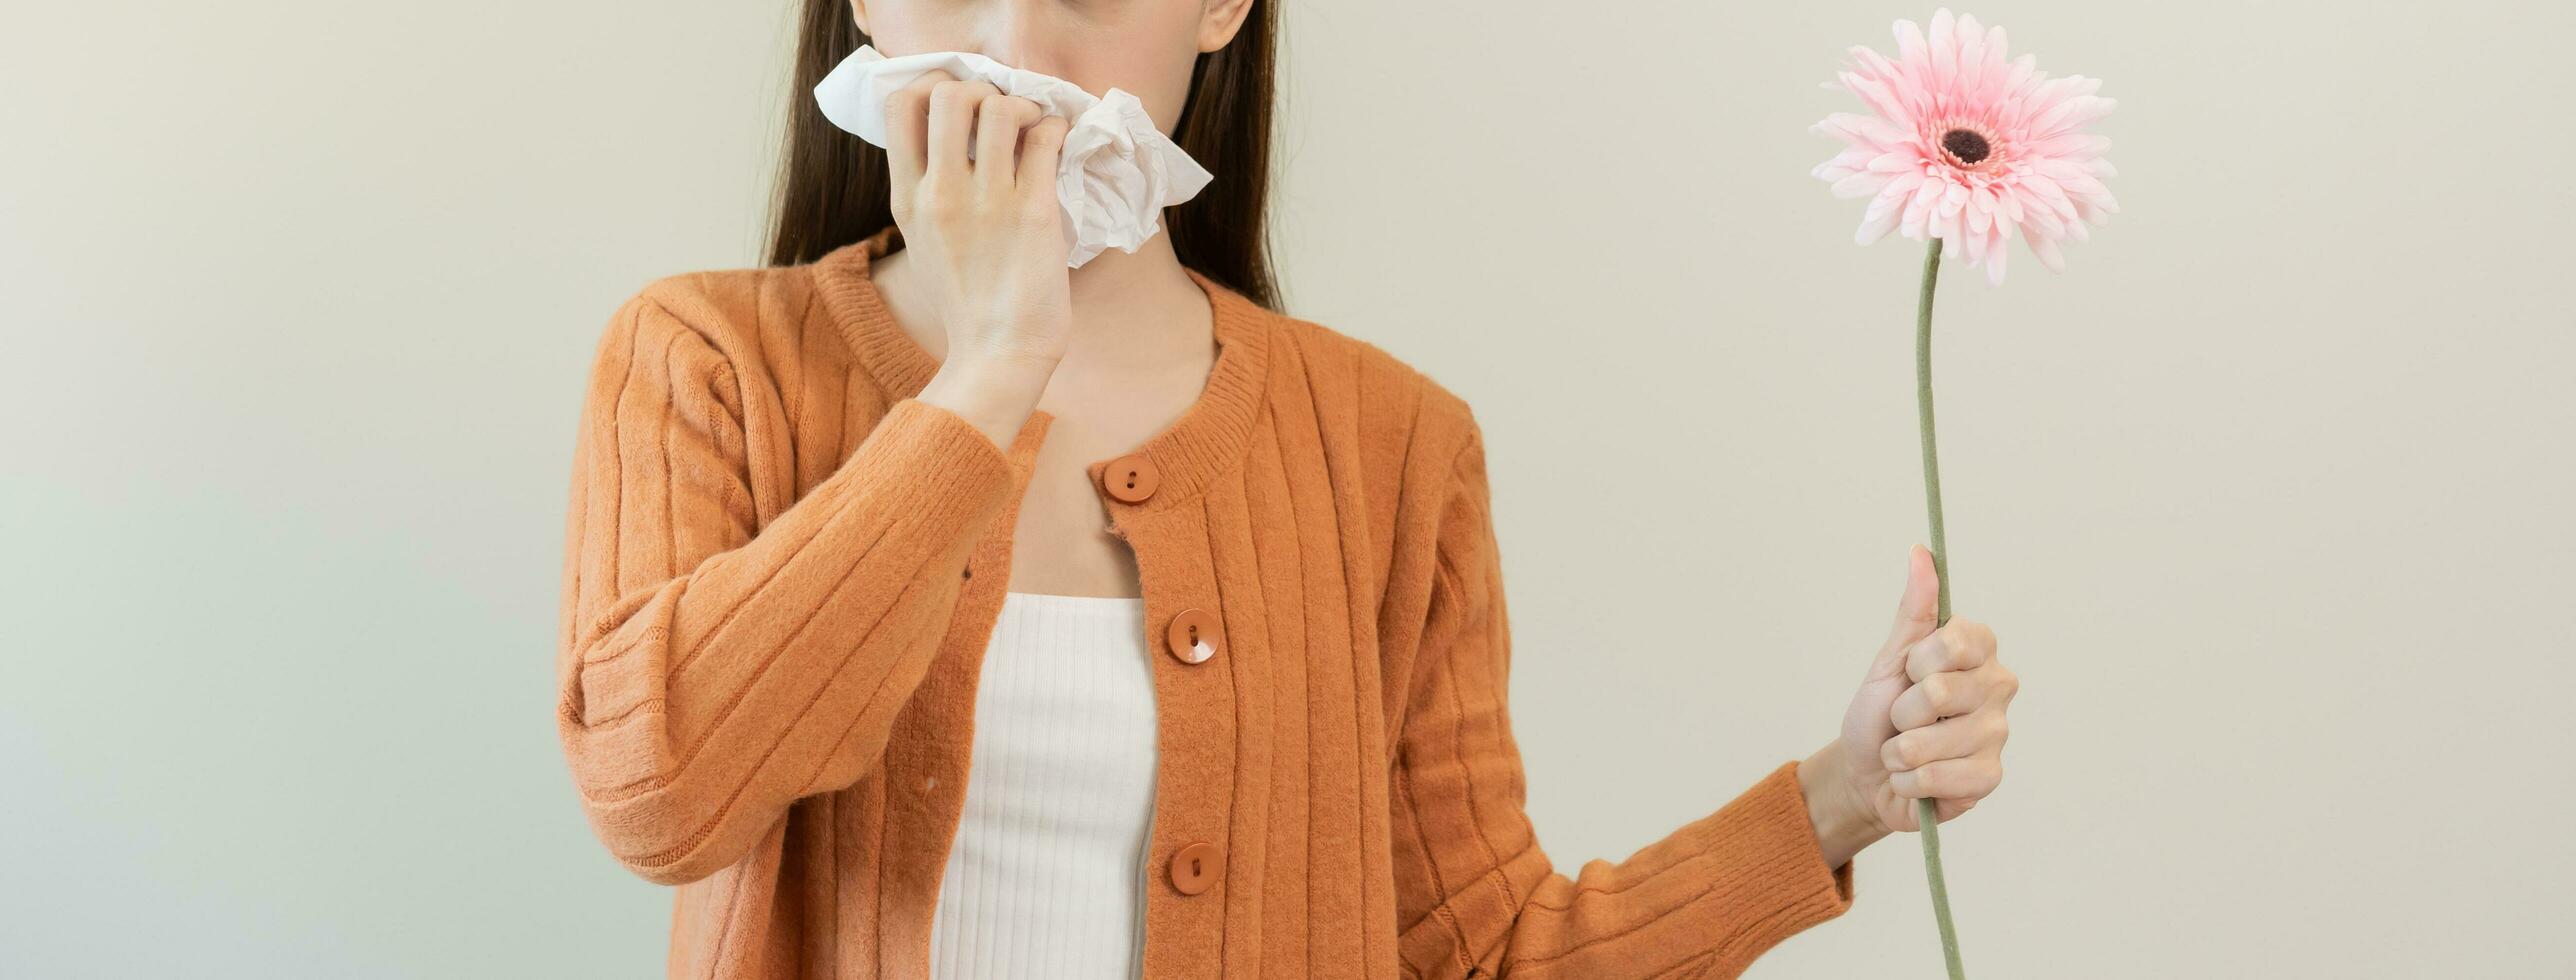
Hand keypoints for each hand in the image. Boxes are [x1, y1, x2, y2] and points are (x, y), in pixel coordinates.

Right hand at [882, 69, 1077, 369]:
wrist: (998, 354)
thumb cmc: (967, 302)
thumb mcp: (922, 242)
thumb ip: (925, 192)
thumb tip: (946, 147)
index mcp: (907, 198)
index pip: (899, 105)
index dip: (931, 85)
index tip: (958, 100)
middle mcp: (942, 192)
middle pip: (950, 93)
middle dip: (982, 90)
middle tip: (1002, 113)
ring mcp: (989, 200)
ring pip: (1000, 108)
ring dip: (1024, 106)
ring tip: (1034, 127)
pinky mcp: (1034, 211)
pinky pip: (1045, 138)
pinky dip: (1056, 127)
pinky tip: (1059, 141)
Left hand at [1824, 544, 2016, 838]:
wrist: (1866, 772)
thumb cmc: (1879, 711)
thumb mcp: (1890, 658)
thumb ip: (1915, 609)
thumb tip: (1921, 551)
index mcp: (1978, 651)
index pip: (1955, 641)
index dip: (1918, 662)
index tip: (1911, 672)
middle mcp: (1998, 688)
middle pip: (1937, 693)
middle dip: (1901, 711)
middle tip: (1904, 718)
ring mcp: (1997, 735)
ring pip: (1931, 742)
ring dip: (1900, 752)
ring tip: (1906, 750)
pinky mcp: (1989, 778)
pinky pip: (1936, 778)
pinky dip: (1909, 781)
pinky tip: (1916, 778)